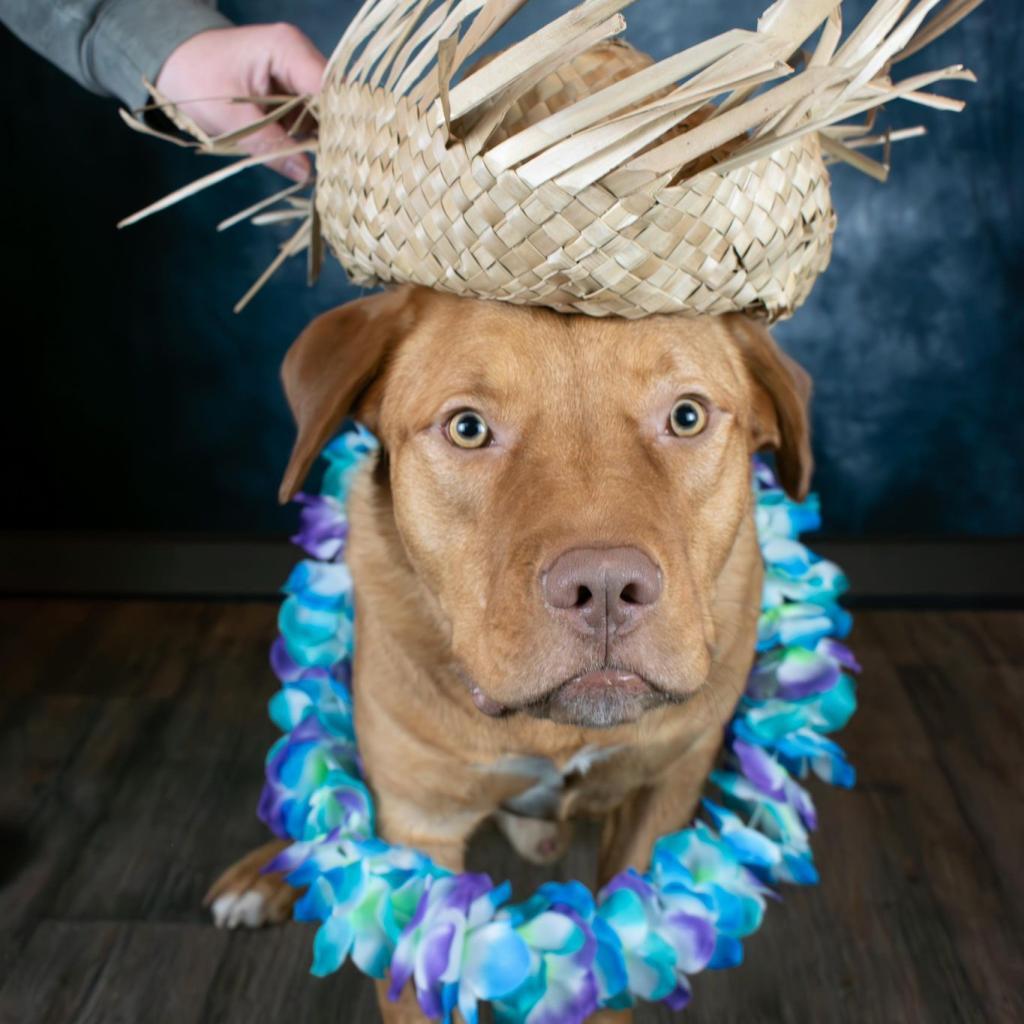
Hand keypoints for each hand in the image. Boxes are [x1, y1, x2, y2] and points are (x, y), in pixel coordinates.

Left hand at [156, 23, 325, 180]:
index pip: (330, 90)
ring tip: (325, 172)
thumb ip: (269, 146)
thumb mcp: (229, 119)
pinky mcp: (293, 92)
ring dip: (323, 142)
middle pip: (334, 102)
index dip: (339, 126)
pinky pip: (312, 118)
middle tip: (333, 173)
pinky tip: (311, 161)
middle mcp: (301, 57)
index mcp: (288, 49)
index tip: (338, 161)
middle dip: (334, 137)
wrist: (171, 63)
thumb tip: (307, 174)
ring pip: (326, 113)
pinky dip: (311, 140)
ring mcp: (298, 75)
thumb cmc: (193, 79)